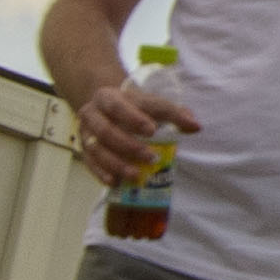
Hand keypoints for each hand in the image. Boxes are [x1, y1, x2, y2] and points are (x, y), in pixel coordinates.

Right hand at [74, 67, 190, 183]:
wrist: (106, 109)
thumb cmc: (133, 108)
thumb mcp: (150, 104)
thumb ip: (173, 113)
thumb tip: (196, 126)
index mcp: (108, 97)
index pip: (119, 106)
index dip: (134, 118)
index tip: (152, 130)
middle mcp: (91, 114)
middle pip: (105, 130)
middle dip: (128, 146)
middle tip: (151, 158)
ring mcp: (85, 133)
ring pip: (96, 150)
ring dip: (116, 164)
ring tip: (136, 175)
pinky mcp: (83, 151)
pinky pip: (90, 164)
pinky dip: (102, 173)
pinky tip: (116, 182)